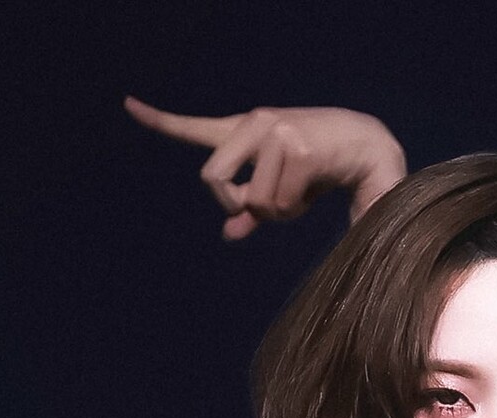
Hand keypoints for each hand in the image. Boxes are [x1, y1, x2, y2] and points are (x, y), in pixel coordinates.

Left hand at [124, 99, 405, 236]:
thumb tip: (228, 233)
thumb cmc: (322, 172)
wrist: (369, 150)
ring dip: (276, 212)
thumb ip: (251, 210)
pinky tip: (315, 188)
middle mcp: (255, 124)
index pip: (196, 128)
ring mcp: (276, 133)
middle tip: (256, 208)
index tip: (127, 104)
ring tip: (300, 194)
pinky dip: (295, 209)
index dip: (160, 121)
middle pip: (211, 177)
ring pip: (253, 199)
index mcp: (245, 131)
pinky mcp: (297, 148)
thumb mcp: (281, 193)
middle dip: (232, 203)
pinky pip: (279, 201)